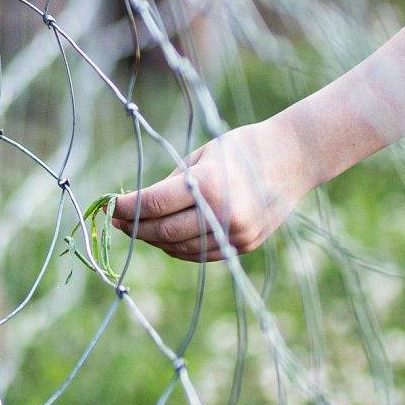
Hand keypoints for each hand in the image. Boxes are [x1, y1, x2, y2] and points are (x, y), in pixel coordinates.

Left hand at [111, 121, 314, 261]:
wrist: (294, 159)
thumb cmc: (241, 149)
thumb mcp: (200, 158)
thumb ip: (170, 185)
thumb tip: (137, 206)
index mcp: (209, 186)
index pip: (154, 205)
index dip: (126, 207)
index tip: (109, 205)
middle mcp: (223, 215)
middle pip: (164, 231)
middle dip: (135, 227)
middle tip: (117, 220)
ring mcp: (236, 234)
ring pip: (180, 248)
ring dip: (154, 240)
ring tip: (137, 228)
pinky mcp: (245, 245)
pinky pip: (201, 254)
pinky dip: (178, 248)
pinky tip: (164, 238)